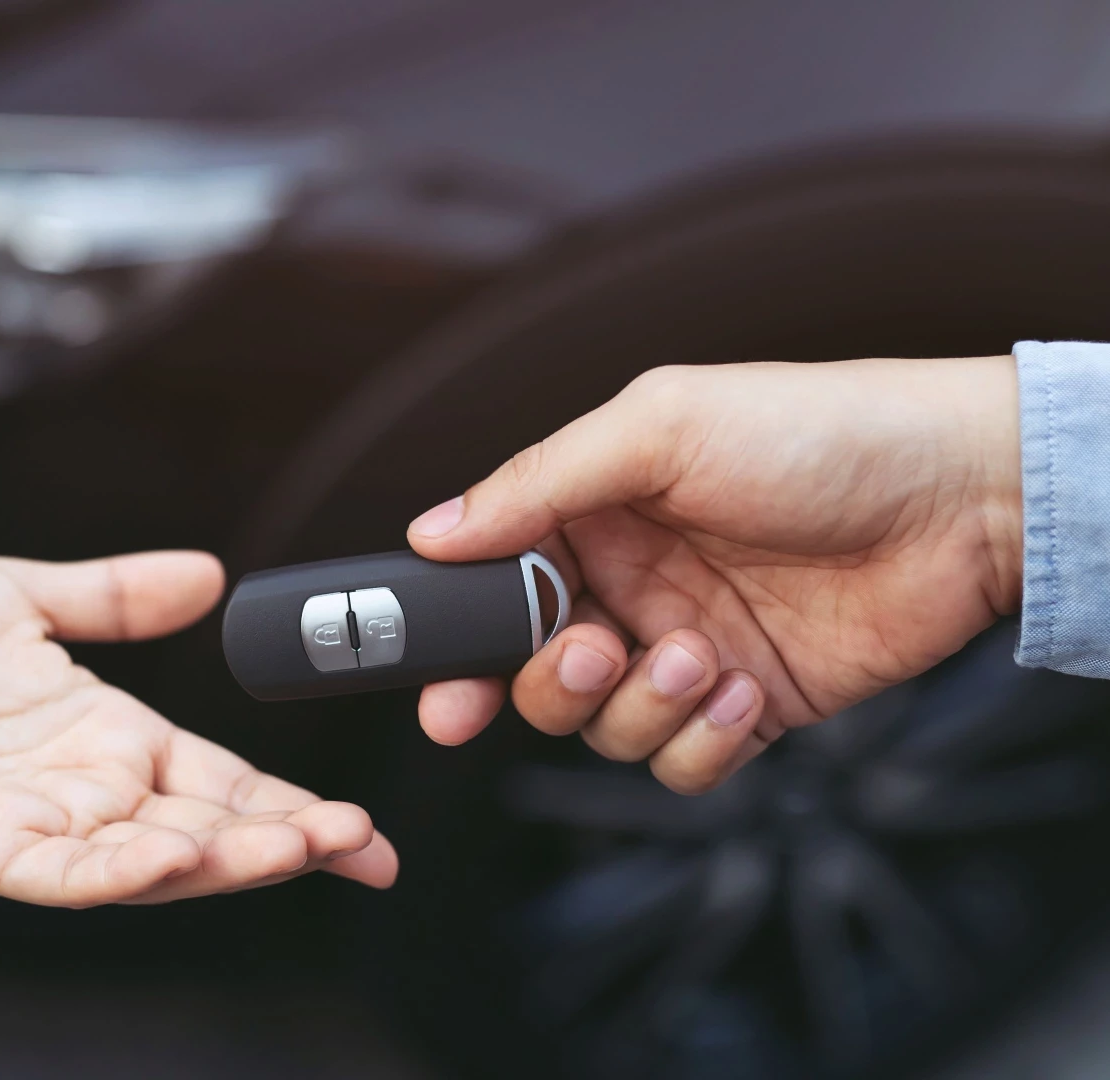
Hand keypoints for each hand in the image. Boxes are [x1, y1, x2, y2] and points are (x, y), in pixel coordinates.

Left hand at [0, 551, 396, 905]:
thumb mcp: (21, 595)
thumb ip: (112, 594)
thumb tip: (206, 575)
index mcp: (111, 734)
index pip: (223, 779)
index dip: (292, 803)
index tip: (363, 827)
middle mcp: (89, 789)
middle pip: (206, 828)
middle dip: (284, 839)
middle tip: (355, 843)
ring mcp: (38, 824)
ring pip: (150, 862)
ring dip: (224, 861)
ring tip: (294, 848)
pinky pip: (60, 872)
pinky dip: (117, 871)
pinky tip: (170, 857)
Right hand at [407, 356, 1022, 793]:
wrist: (962, 494)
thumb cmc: (815, 433)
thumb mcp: (660, 428)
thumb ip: (537, 483)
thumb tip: (432, 533)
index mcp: (593, 515)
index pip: (492, 591)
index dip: (458, 646)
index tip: (443, 689)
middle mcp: (629, 587)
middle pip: (534, 677)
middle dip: (550, 682)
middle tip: (591, 648)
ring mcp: (684, 651)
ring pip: (604, 727)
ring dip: (641, 705)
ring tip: (700, 655)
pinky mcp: (745, 707)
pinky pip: (682, 764)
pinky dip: (700, 745)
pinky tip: (742, 690)